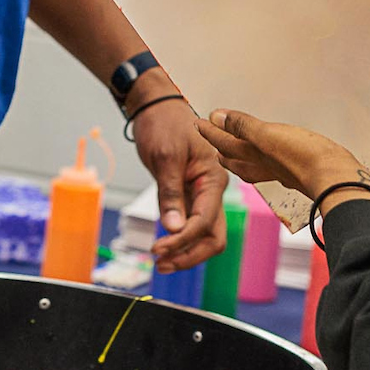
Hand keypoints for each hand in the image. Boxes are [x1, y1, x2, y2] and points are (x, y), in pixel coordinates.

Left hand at [131, 101, 227, 273]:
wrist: (156, 106)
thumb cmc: (164, 123)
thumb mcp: (165, 157)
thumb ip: (170, 194)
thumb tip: (174, 228)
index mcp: (214, 178)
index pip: (205, 221)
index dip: (183, 239)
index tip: (158, 249)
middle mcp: (212, 190)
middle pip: (213, 236)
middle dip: (190, 254)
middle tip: (162, 263)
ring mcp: (201, 195)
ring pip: (204, 235)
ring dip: (185, 251)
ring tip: (160, 263)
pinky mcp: (188, 195)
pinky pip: (191, 225)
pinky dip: (179, 239)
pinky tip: (163, 248)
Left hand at [195, 109, 367, 199]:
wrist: (335, 178)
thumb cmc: (303, 157)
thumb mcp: (268, 135)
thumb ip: (242, 127)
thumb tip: (217, 117)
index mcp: (252, 156)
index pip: (223, 143)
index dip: (210, 132)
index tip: (198, 123)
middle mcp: (262, 166)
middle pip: (233, 158)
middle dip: (220, 147)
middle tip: (210, 137)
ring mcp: (278, 170)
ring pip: (249, 163)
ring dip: (238, 153)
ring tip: (232, 147)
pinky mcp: (294, 171)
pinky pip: (268, 164)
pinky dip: (260, 157)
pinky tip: (268, 156)